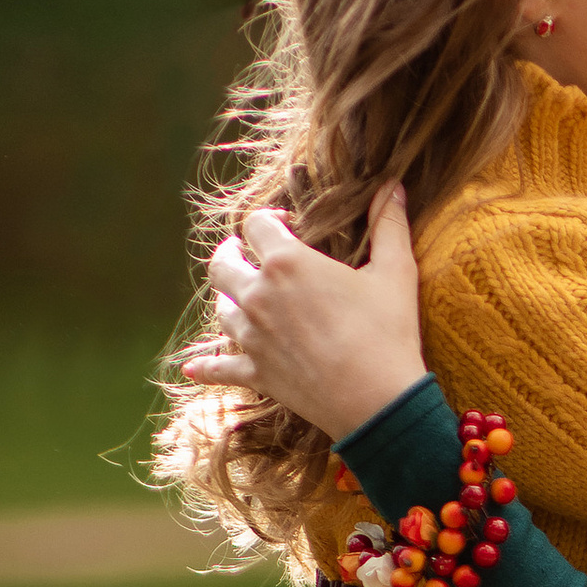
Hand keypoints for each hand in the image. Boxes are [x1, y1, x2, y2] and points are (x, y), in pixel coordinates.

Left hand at [174, 183, 425, 441]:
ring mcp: (251, 337)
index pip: (257, 224)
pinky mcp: (254, 373)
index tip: (285, 224)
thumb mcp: (396, 272)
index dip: (269, 218)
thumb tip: (394, 185)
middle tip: (241, 252)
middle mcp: (258, 295)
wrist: (376, 401)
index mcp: (287, 262)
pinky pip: (218, 368)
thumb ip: (389, 224)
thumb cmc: (387, 332)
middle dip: (232, 253)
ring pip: (221, 309)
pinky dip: (205, 368)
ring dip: (228, 298)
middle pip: (223, 264)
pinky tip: (190, 369)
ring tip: (240, 296)